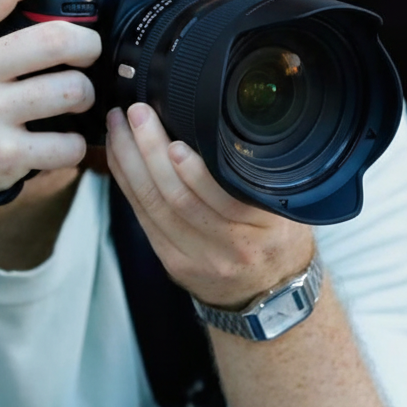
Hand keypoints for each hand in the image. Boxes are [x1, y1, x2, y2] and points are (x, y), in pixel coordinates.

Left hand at [105, 103, 314, 307]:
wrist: (269, 293)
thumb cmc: (278, 237)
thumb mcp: (288, 206)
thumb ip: (259, 175)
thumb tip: (221, 123)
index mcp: (263, 228)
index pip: (222, 198)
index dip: (192, 169)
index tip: (174, 138)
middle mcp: (229, 247)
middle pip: (177, 197)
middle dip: (150, 150)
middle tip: (137, 113)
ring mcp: (197, 258)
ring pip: (154, 205)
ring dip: (130, 162)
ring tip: (119, 127)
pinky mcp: (172, 262)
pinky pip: (143, 218)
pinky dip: (126, 183)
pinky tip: (119, 157)